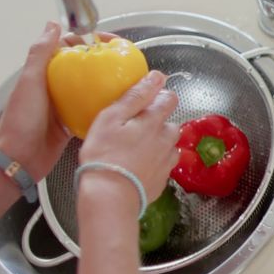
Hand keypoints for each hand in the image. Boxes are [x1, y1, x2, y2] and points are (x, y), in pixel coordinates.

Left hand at [0, 23, 123, 179]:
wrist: (18, 158)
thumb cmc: (19, 121)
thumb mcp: (30, 81)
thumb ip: (40, 53)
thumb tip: (52, 25)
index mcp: (45, 72)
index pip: (70, 46)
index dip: (90, 39)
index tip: (109, 40)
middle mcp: (56, 86)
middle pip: (85, 66)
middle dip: (105, 61)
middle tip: (125, 61)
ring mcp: (66, 104)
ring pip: (92, 88)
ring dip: (108, 84)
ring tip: (127, 81)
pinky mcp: (73, 121)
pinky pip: (93, 110)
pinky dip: (105, 106)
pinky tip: (119, 106)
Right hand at [78, 71, 179, 204]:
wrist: (110, 197)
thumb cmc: (105, 155)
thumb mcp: (111, 118)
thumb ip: (135, 96)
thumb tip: (156, 77)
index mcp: (155, 121)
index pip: (169, 98)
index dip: (158, 96)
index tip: (144, 100)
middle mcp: (167, 139)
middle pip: (169, 122)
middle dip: (156, 122)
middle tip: (132, 128)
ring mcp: (167, 160)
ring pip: (168, 144)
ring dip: (157, 142)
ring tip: (134, 148)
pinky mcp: (163, 179)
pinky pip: (163, 163)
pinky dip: (155, 161)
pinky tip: (139, 165)